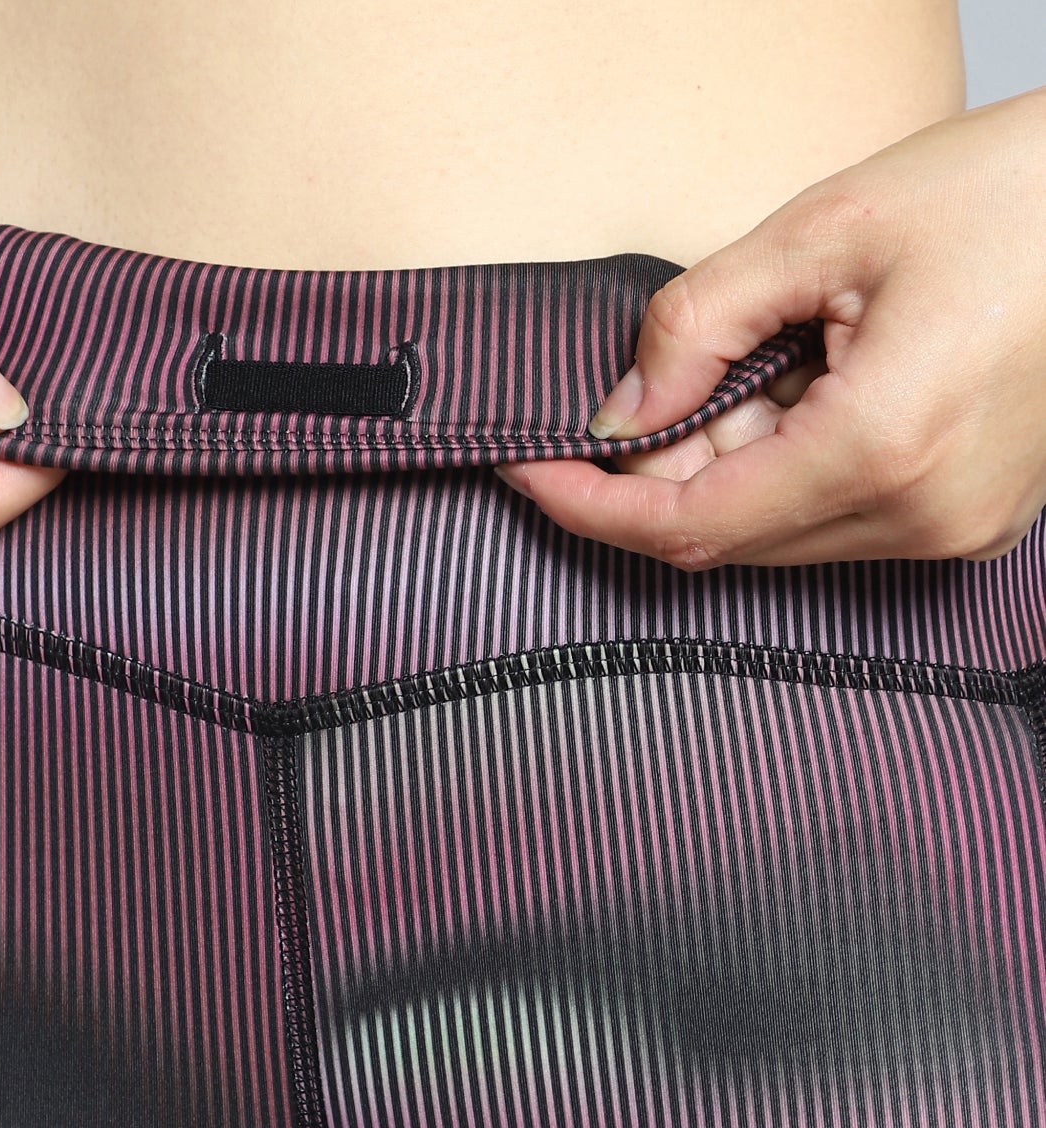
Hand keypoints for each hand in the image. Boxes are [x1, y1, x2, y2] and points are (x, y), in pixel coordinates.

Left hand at [495, 86, 1045, 570]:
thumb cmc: (1014, 192)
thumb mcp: (829, 228)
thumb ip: (699, 323)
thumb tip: (622, 408)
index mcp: (883, 446)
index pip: (689, 525)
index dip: (591, 506)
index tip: (526, 469)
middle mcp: (921, 516)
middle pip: (729, 539)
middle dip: (658, 476)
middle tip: (640, 389)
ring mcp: (955, 528)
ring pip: (781, 534)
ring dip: (727, 468)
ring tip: (753, 362)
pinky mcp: (972, 518)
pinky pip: (839, 522)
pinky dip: (788, 470)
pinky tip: (805, 388)